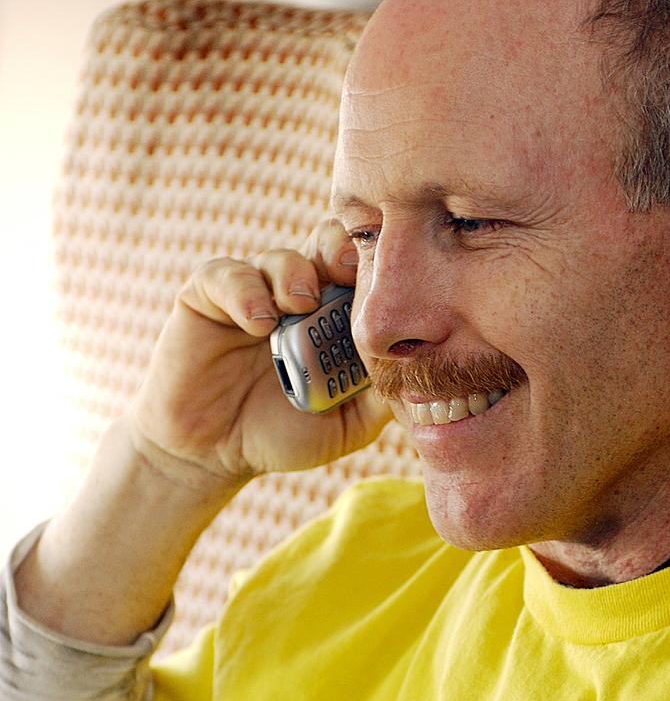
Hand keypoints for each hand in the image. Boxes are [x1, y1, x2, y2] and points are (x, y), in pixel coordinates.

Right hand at [126, 219, 391, 490]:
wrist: (214, 455)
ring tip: (299, 303)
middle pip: (325, 246)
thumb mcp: (348, 425)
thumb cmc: (283, 435)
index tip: (391, 278)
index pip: (362, 271)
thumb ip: (383, 398)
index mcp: (336, 316)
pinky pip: (225, 276)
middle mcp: (297, 295)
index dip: (376, 265)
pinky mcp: (207, 298)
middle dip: (340, 249)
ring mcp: (252, 293)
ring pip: (280, 258)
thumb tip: (432, 376)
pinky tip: (259, 322)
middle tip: (347, 267)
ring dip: (294, 273)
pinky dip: (244, 292)